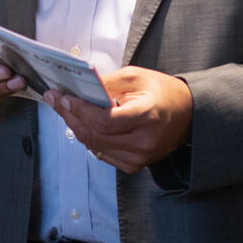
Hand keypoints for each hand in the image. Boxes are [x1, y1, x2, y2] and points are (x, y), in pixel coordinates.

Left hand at [45, 66, 192, 173]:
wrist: (187, 114)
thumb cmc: (161, 92)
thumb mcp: (134, 77)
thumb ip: (105, 82)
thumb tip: (76, 86)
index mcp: (147, 116)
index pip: (104, 121)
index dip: (79, 110)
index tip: (62, 97)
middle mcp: (144, 141)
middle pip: (95, 135)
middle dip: (70, 116)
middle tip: (55, 100)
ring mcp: (140, 157)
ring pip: (94, 146)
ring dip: (76, 127)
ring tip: (65, 109)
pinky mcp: (134, 165)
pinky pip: (102, 154)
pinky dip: (89, 139)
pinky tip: (84, 124)